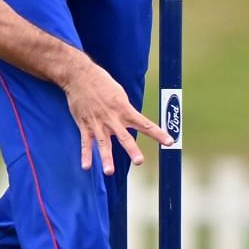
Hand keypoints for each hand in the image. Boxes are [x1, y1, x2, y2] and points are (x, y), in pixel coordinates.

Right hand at [61, 58, 170, 174]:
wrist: (79, 76)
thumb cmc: (101, 82)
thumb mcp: (119, 93)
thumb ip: (125, 109)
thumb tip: (131, 119)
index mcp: (124, 109)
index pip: (144, 124)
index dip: (158, 134)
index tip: (169, 142)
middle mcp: (112, 118)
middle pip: (124, 137)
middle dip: (132, 150)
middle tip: (139, 161)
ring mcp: (97, 123)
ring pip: (103, 143)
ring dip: (106, 158)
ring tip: (109, 171)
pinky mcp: (84, 125)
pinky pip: (85, 143)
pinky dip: (85, 155)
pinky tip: (86, 167)